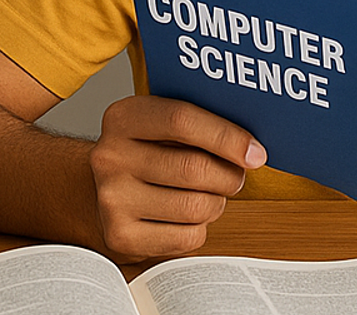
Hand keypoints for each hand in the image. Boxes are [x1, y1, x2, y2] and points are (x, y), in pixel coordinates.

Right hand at [88, 95, 265, 260]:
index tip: (255, 153)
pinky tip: (188, 216)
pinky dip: (199, 228)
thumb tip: (252, 147)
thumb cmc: (148, 154)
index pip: (182, 120)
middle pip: (194, 168)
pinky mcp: (120, 236)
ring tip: (210, 195)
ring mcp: (112, 198)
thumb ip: (199, 124)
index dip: (226, 137)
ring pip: (195, 206)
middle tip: (236, 176)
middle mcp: (110, 156)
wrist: (101, 192)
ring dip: (217, 203)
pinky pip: (186, 237)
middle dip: (229, 176)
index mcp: (124, 118)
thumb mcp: (161, 126)